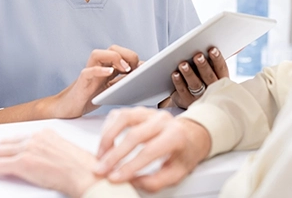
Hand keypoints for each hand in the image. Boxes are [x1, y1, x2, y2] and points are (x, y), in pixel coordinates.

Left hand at [0, 129, 99, 197]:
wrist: (89, 177)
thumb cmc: (84, 171)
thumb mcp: (63, 155)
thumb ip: (46, 154)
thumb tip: (36, 161)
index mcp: (45, 133)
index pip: (16, 138)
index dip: (0, 144)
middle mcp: (36, 137)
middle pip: (3, 143)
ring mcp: (30, 148)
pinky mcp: (25, 162)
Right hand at [51, 45, 139, 118]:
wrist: (69, 109)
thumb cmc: (91, 97)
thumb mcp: (112, 89)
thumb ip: (123, 80)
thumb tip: (142, 72)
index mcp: (107, 67)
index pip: (121, 52)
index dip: (133, 57)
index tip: (144, 68)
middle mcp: (98, 66)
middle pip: (112, 49)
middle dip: (126, 54)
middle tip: (134, 68)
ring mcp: (89, 73)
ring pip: (97, 54)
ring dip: (113, 58)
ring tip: (125, 69)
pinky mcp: (81, 82)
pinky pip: (88, 72)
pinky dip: (99, 70)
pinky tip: (109, 73)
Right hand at [94, 107, 210, 192]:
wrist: (190, 135)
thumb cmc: (183, 153)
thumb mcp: (177, 173)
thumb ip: (156, 181)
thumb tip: (133, 181)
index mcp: (175, 135)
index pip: (149, 151)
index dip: (129, 166)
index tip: (115, 177)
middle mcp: (162, 120)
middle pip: (133, 135)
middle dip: (114, 155)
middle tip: (102, 170)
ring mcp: (149, 112)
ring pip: (123, 119)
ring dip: (107, 139)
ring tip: (101, 156)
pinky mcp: (138, 110)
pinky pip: (118, 115)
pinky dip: (108, 129)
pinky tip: (105, 143)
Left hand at [160, 47, 227, 108]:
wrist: (192, 100)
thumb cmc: (202, 79)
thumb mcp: (211, 71)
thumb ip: (212, 60)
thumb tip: (212, 45)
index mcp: (221, 80)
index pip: (221, 68)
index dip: (217, 59)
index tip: (212, 49)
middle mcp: (212, 90)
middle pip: (208, 77)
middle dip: (203, 66)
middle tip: (198, 56)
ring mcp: (199, 97)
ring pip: (195, 84)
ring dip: (189, 73)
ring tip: (183, 64)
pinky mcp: (186, 101)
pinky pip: (182, 91)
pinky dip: (179, 82)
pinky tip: (175, 74)